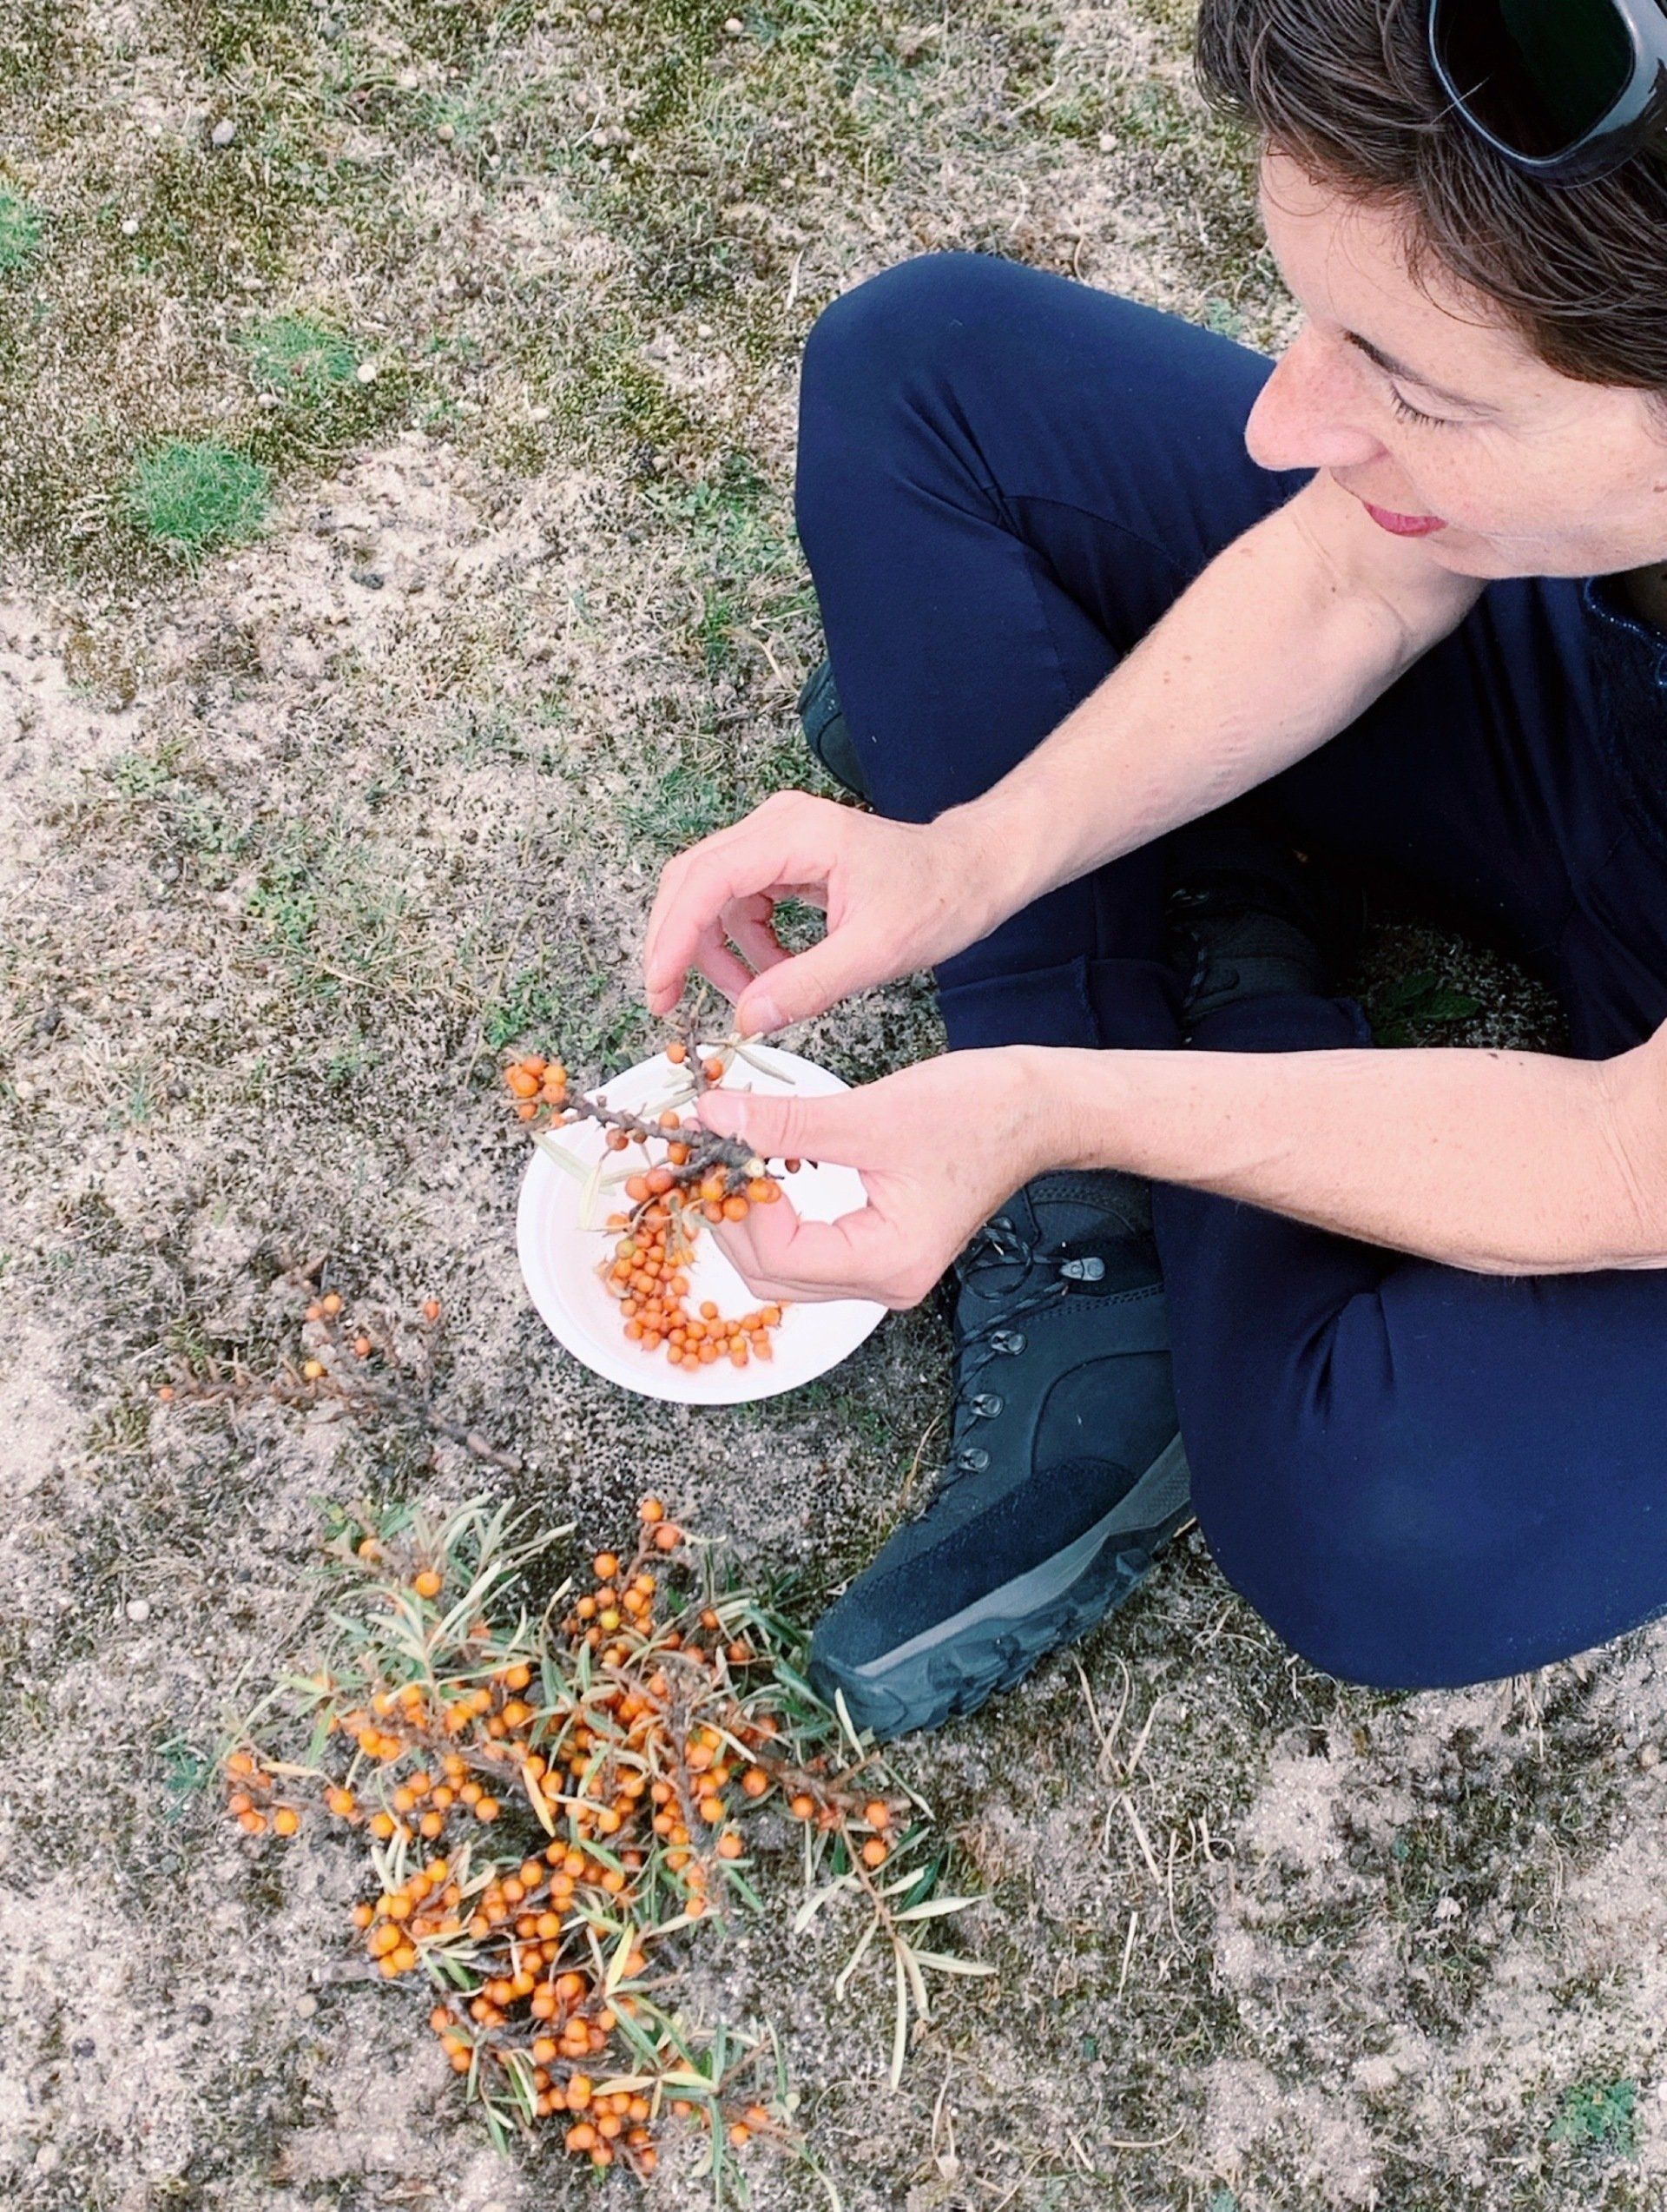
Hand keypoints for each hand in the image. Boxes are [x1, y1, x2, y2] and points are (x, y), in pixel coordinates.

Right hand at [642, 790, 1008, 1036]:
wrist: (974, 871)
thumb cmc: (939, 897)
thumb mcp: (876, 952)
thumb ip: (806, 985)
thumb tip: (746, 1019)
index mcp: (795, 834)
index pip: (705, 881)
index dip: (673, 938)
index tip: (661, 988)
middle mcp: (776, 826)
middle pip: (692, 882)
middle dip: (678, 946)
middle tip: (674, 1004)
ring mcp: (778, 839)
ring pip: (710, 896)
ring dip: (716, 951)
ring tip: (751, 997)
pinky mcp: (785, 859)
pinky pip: (740, 902)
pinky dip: (743, 944)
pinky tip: (773, 975)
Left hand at [695, 1049, 1063, 1306]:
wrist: (1040, 1110)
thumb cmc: (981, 1113)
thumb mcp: (871, 1114)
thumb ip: (785, 1123)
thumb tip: (714, 1118)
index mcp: (890, 1262)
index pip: (781, 1257)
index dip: (737, 1207)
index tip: (714, 1151)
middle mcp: (886, 1281)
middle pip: (773, 1276)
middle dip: (732, 1218)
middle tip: (706, 1156)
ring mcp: (884, 1269)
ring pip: (786, 1266)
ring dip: (750, 1217)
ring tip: (729, 1158)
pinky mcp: (881, 1246)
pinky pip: (809, 1247)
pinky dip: (777, 1214)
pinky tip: (763, 1170)